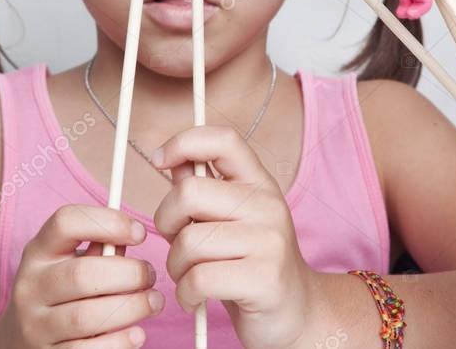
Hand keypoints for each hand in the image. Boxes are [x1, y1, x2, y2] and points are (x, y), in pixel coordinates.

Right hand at [0, 204, 163, 348]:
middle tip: (150, 276)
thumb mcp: (69, 262)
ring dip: (131, 308)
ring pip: (86, 316)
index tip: (139, 233)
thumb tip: (132, 235)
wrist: (18, 340)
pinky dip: (119, 343)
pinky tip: (136, 334)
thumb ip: (99, 249)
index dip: (108, 222)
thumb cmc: (60, 292)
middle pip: (82, 274)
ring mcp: (35, 325)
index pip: (65, 222)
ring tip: (153, 303)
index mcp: (38, 252)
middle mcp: (31, 287)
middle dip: (129, 274)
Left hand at [152, 126, 314, 348]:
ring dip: (175, 267)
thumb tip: (171, 160)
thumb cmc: (250, 265)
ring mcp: (270, 241)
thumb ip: (202, 190)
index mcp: (259, 183)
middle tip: (178, 245)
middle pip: (188, 193)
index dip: (184, 142)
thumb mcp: (230, 220)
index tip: (159, 160)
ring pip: (189, 241)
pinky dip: (185, 294)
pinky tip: (195, 298)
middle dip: (166, 223)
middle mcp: (268, 205)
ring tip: (189, 277)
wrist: (296, 314)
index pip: (224, 140)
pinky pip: (199, 279)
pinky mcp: (264, 278)